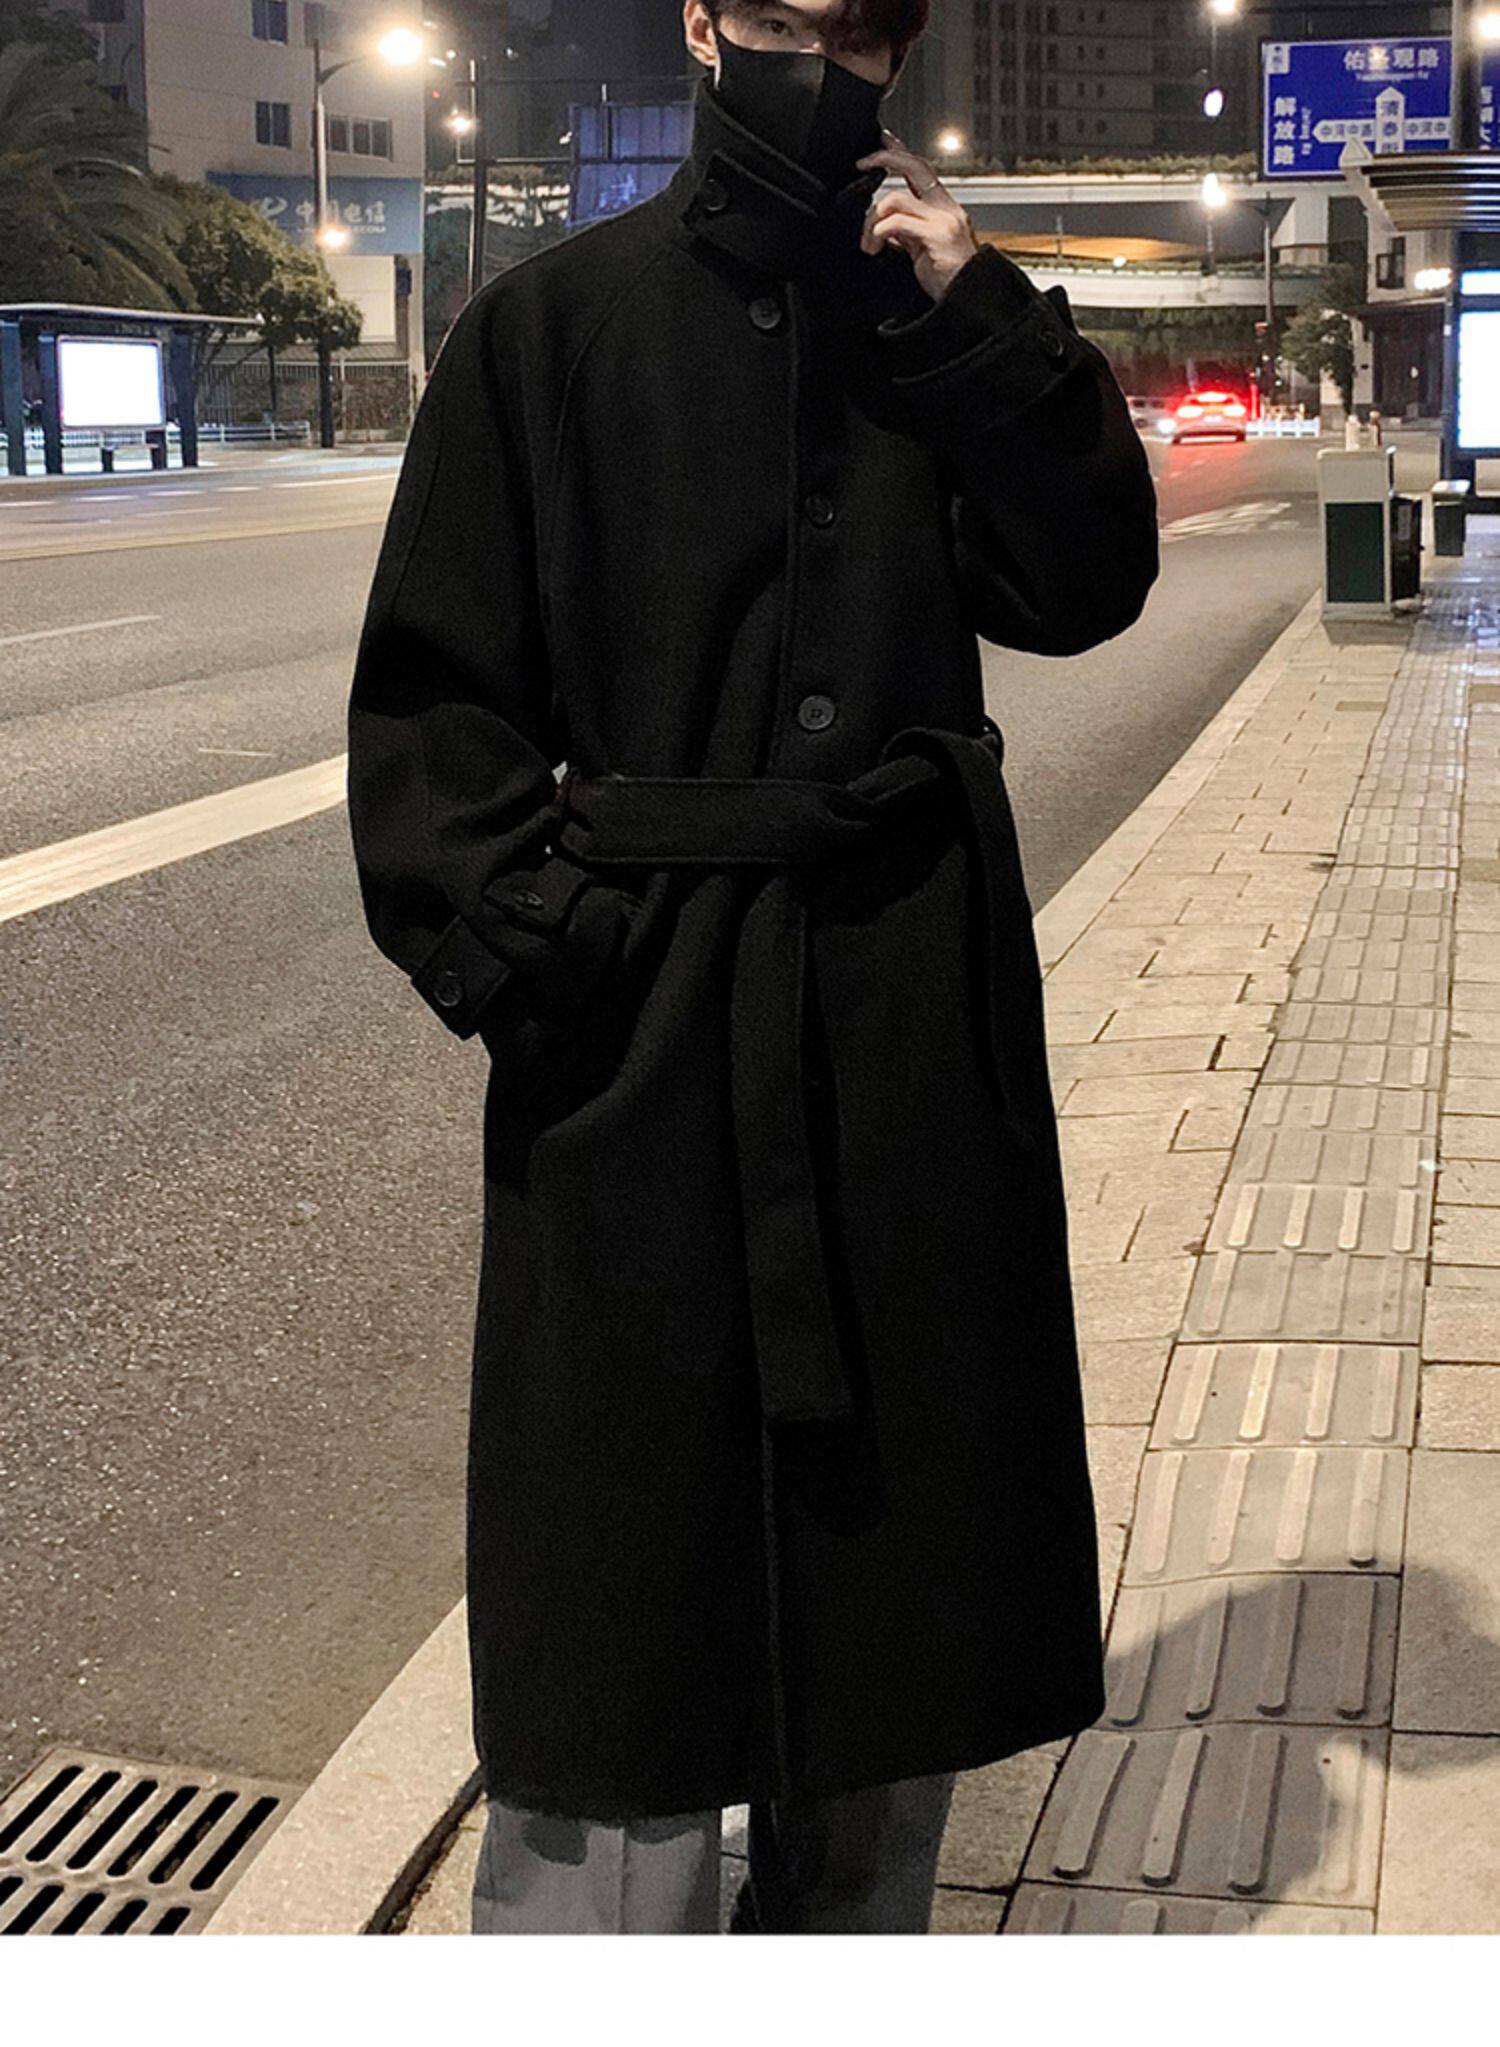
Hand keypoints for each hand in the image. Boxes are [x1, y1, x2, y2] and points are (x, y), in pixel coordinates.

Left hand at [855, 128, 981, 303]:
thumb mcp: (923, 250)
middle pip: (915, 166)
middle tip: (862, 164)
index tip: (882, 140)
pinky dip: (879, 232)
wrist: (968, 301)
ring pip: (896, 198)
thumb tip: (886, 224)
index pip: (921, 169)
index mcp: (943, 209)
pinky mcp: (937, 235)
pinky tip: (875, 246)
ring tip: (868, 243)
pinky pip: (898, 222)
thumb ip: (907, 233)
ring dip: (872, 219)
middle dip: (885, 158)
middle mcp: (946, 208)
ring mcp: (943, 220)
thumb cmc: (948, 280)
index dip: (901, 151)